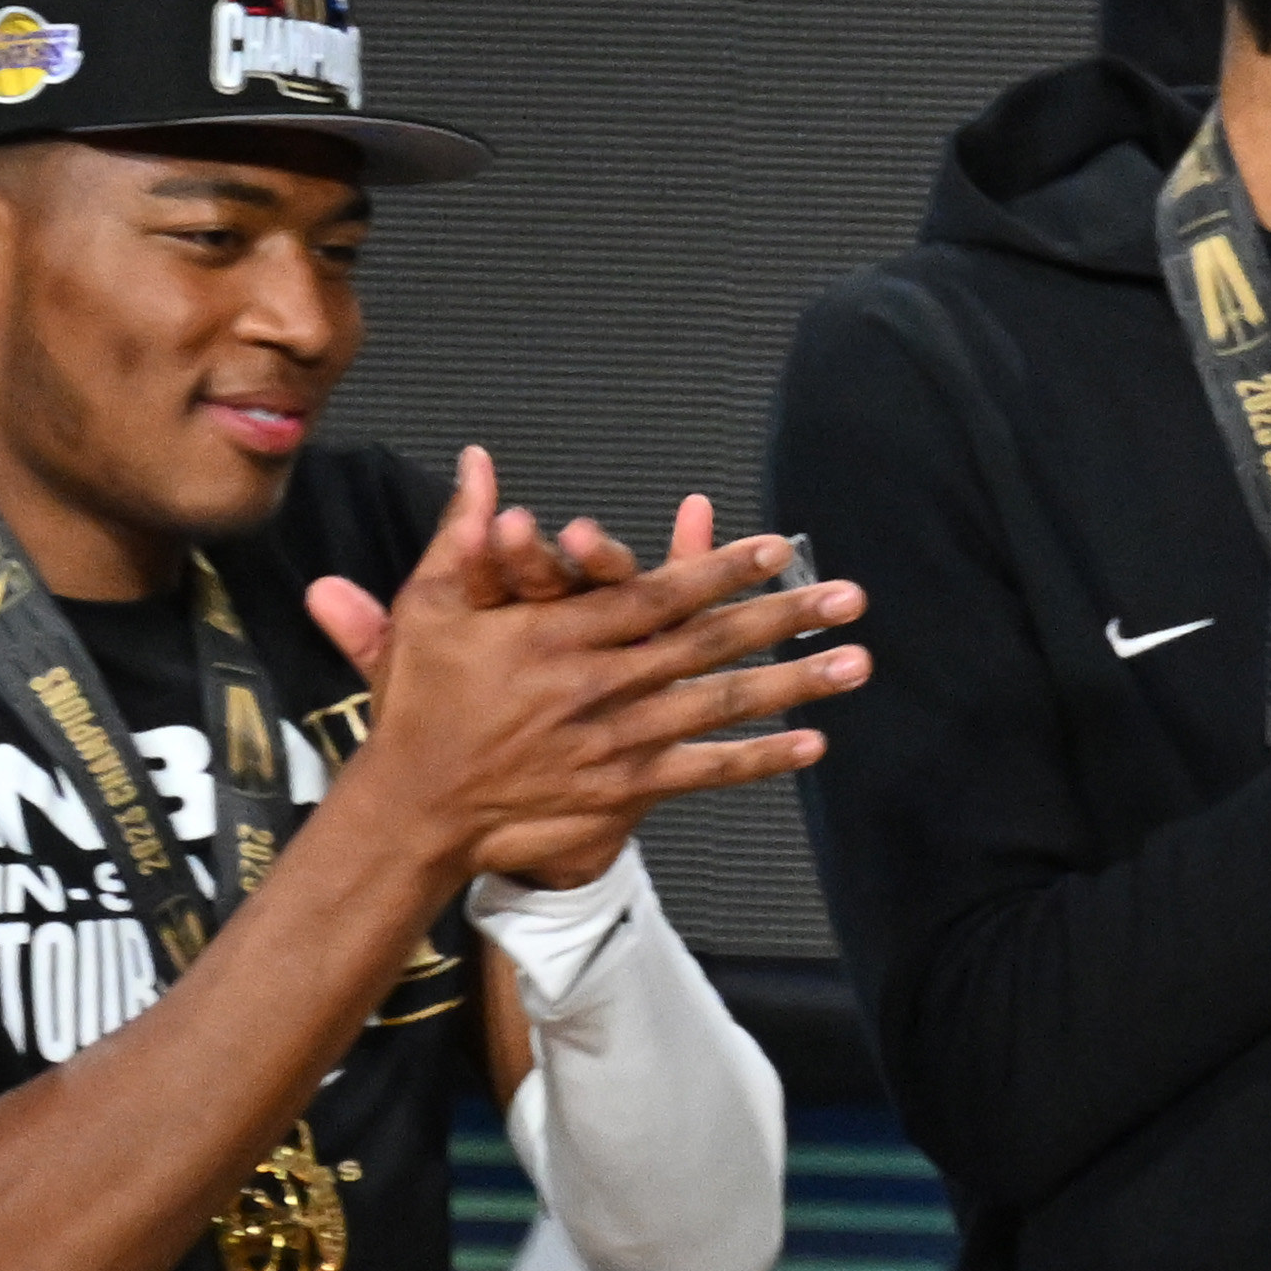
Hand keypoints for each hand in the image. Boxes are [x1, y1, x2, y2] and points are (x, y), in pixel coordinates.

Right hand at [327, 450, 861, 891]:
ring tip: (856, 664)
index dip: (721, 569)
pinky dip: (760, 758)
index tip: (777, 549)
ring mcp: (616, 740)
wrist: (414, 806)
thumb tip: (481, 463)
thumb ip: (464, 533)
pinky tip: (813, 742)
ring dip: (794, 684)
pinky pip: (704, 771)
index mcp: (558, 633)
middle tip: (849, 597)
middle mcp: (597, 684)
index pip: (657, 593)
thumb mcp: (431, 607)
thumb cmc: (422, 701)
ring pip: (719, 705)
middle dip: (784, 617)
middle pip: (708, 643)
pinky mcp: (623, 789)